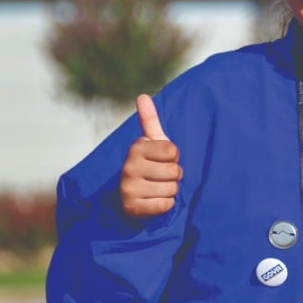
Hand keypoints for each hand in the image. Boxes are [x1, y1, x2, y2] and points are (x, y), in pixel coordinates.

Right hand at [119, 94, 181, 218]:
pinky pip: (164, 205)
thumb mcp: (152, 142)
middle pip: (174, 170)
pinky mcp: (131, 207)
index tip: (163, 160)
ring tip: (158, 188)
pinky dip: (165, 205)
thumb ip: (150, 120)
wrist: (135, 197)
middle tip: (161, 177)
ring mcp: (128, 187)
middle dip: (174, 176)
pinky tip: (154, 201)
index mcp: (136, 147)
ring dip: (170, 191)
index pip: (173, 151)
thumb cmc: (151, 165)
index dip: (174, 157)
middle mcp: (128, 166)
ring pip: (171, 189)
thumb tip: (142, 95)